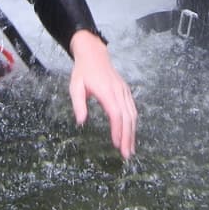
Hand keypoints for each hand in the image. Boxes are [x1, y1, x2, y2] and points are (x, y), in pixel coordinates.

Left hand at [66, 31, 137, 158]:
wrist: (94, 54)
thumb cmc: (83, 71)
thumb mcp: (75, 86)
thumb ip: (78, 104)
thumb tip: (81, 122)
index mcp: (106, 90)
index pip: (116, 114)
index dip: (118, 130)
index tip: (117, 144)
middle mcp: (118, 91)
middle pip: (127, 117)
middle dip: (128, 137)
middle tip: (127, 155)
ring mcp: (124, 91)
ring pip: (133, 114)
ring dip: (132, 133)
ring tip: (130, 150)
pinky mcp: (126, 92)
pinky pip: (132, 109)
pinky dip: (133, 124)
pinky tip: (131, 134)